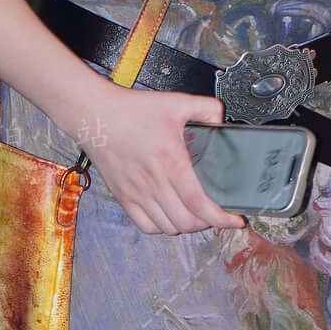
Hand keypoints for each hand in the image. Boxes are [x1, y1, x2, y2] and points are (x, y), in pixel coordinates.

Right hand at [82, 85, 244, 235]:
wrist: (95, 116)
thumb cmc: (134, 110)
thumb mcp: (176, 102)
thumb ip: (206, 108)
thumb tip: (222, 121)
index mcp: (171, 162)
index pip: (199, 203)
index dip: (220, 218)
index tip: (235, 220)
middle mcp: (154, 183)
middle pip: (186, 221)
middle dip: (208, 222)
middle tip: (217, 213)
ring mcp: (136, 194)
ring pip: (168, 227)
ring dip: (187, 225)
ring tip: (196, 214)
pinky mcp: (123, 198)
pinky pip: (147, 226)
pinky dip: (163, 227)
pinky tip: (171, 215)